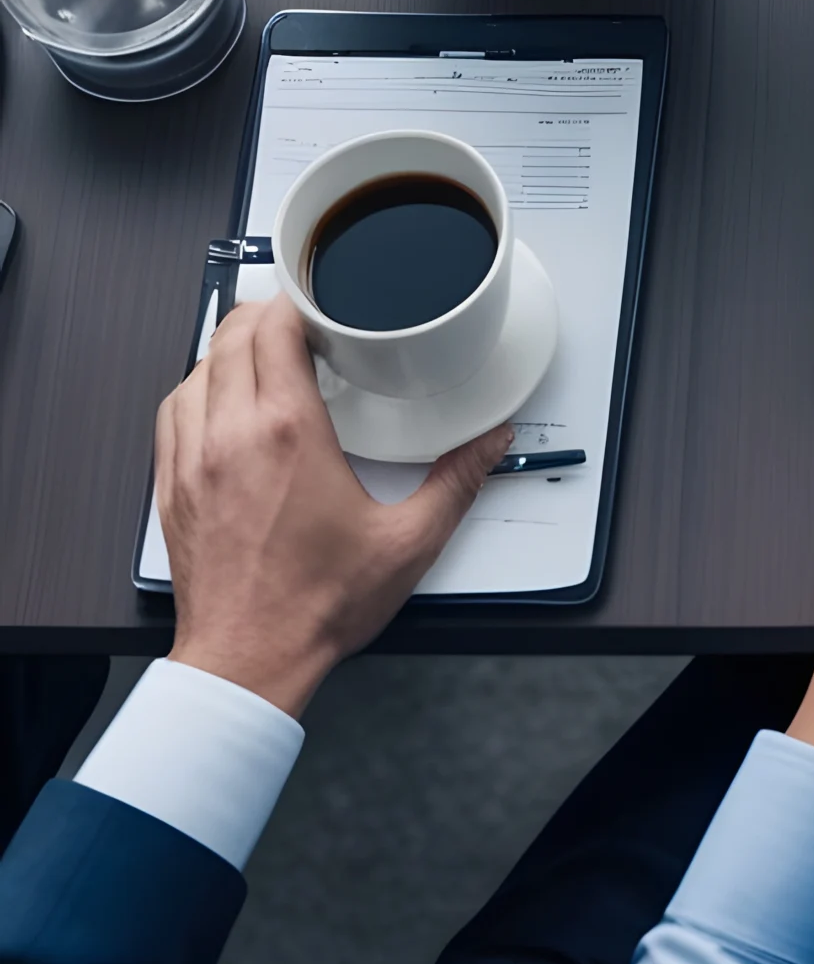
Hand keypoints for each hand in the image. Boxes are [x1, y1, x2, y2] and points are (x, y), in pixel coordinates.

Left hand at [157, 295, 509, 715]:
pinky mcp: (172, 487)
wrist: (247, 662)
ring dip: (231, 349)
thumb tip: (491, 443)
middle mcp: (230, 435)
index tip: (326, 300)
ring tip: (267, 352)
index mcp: (287, 432)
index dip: (298, 301)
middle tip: (306, 319)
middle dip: (269, 314)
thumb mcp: (409, 540)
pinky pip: (172, 412)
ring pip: (197, 369)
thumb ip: (457, 481)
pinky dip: (197, 389)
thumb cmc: (316, 605)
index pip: (274, 329)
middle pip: (232, 336)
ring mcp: (192, 461)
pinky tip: (223, 399)